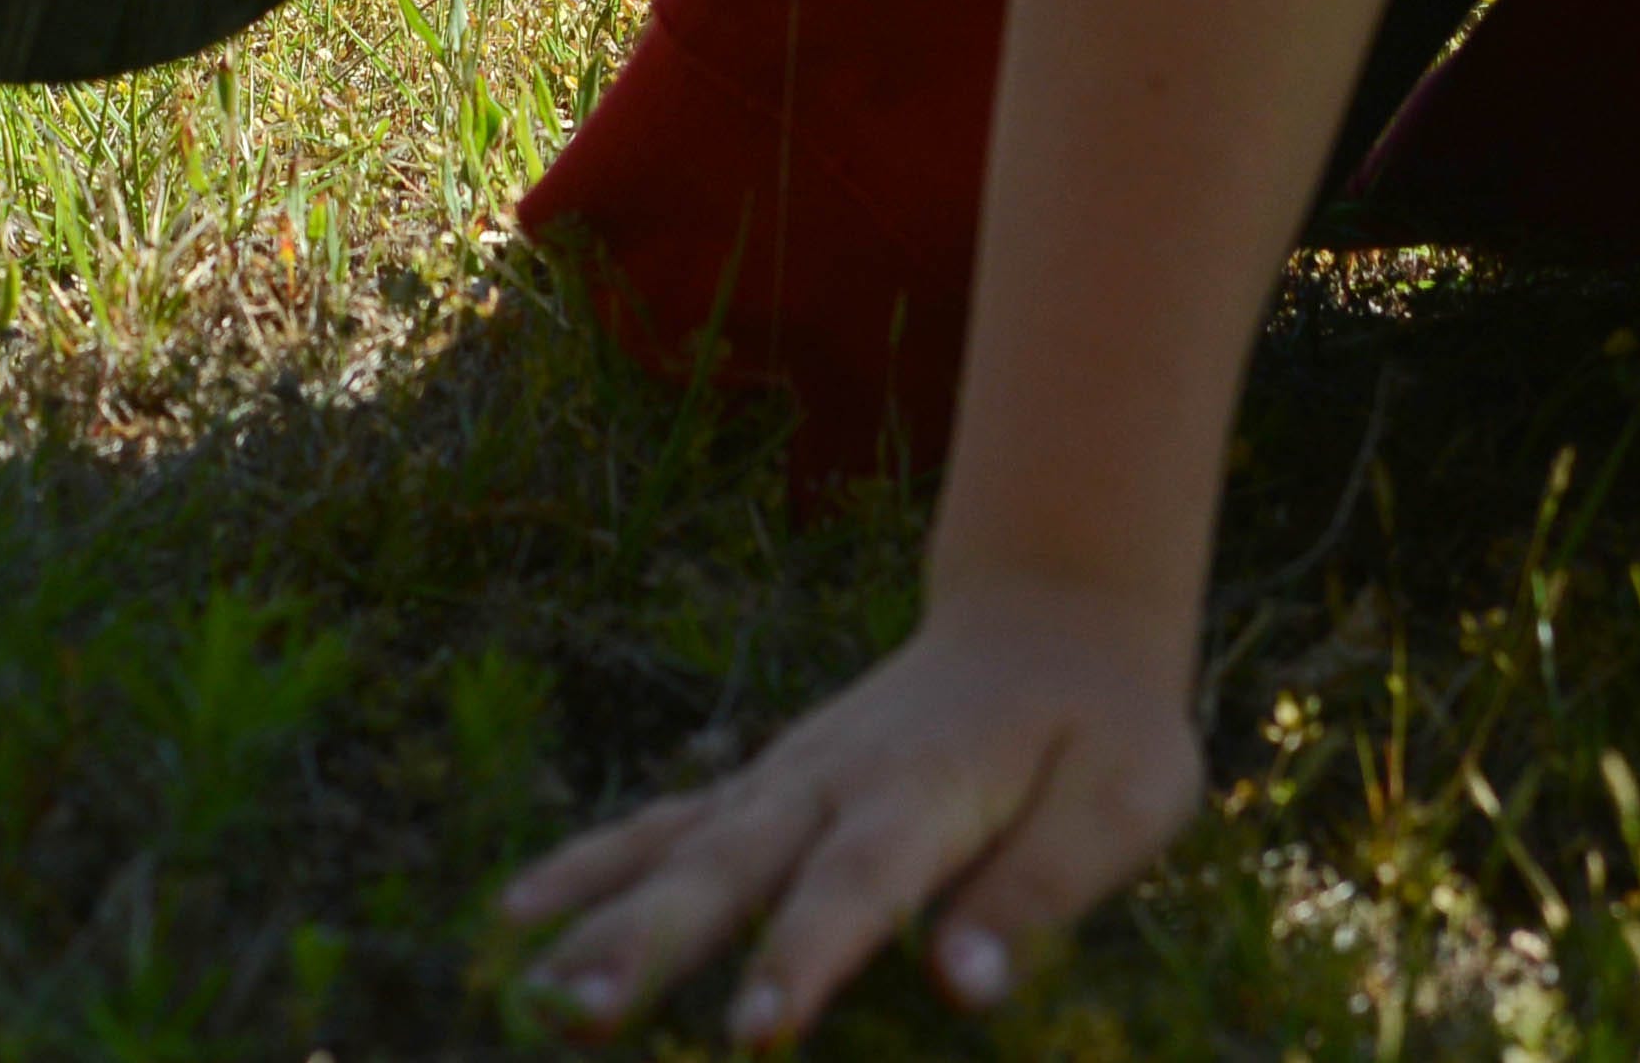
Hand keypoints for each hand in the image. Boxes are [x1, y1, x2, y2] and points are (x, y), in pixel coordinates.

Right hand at [501, 576, 1205, 1038]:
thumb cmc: (1102, 728)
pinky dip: (588, 866)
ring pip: (676, 850)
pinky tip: (517, 914)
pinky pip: (661, 827)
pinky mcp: (763, 786)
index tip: (754, 1034)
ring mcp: (784, 777)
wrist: (1048, 618)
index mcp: (923, 788)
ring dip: (600, 919)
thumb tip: (967, 987)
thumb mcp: (1122, 801)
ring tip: (533, 988)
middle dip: (652, 947)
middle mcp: (829, 778)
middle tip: (580, 1014)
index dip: (802, 957)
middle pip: (729, 868)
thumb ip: (1042, 890)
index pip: (853, 884)